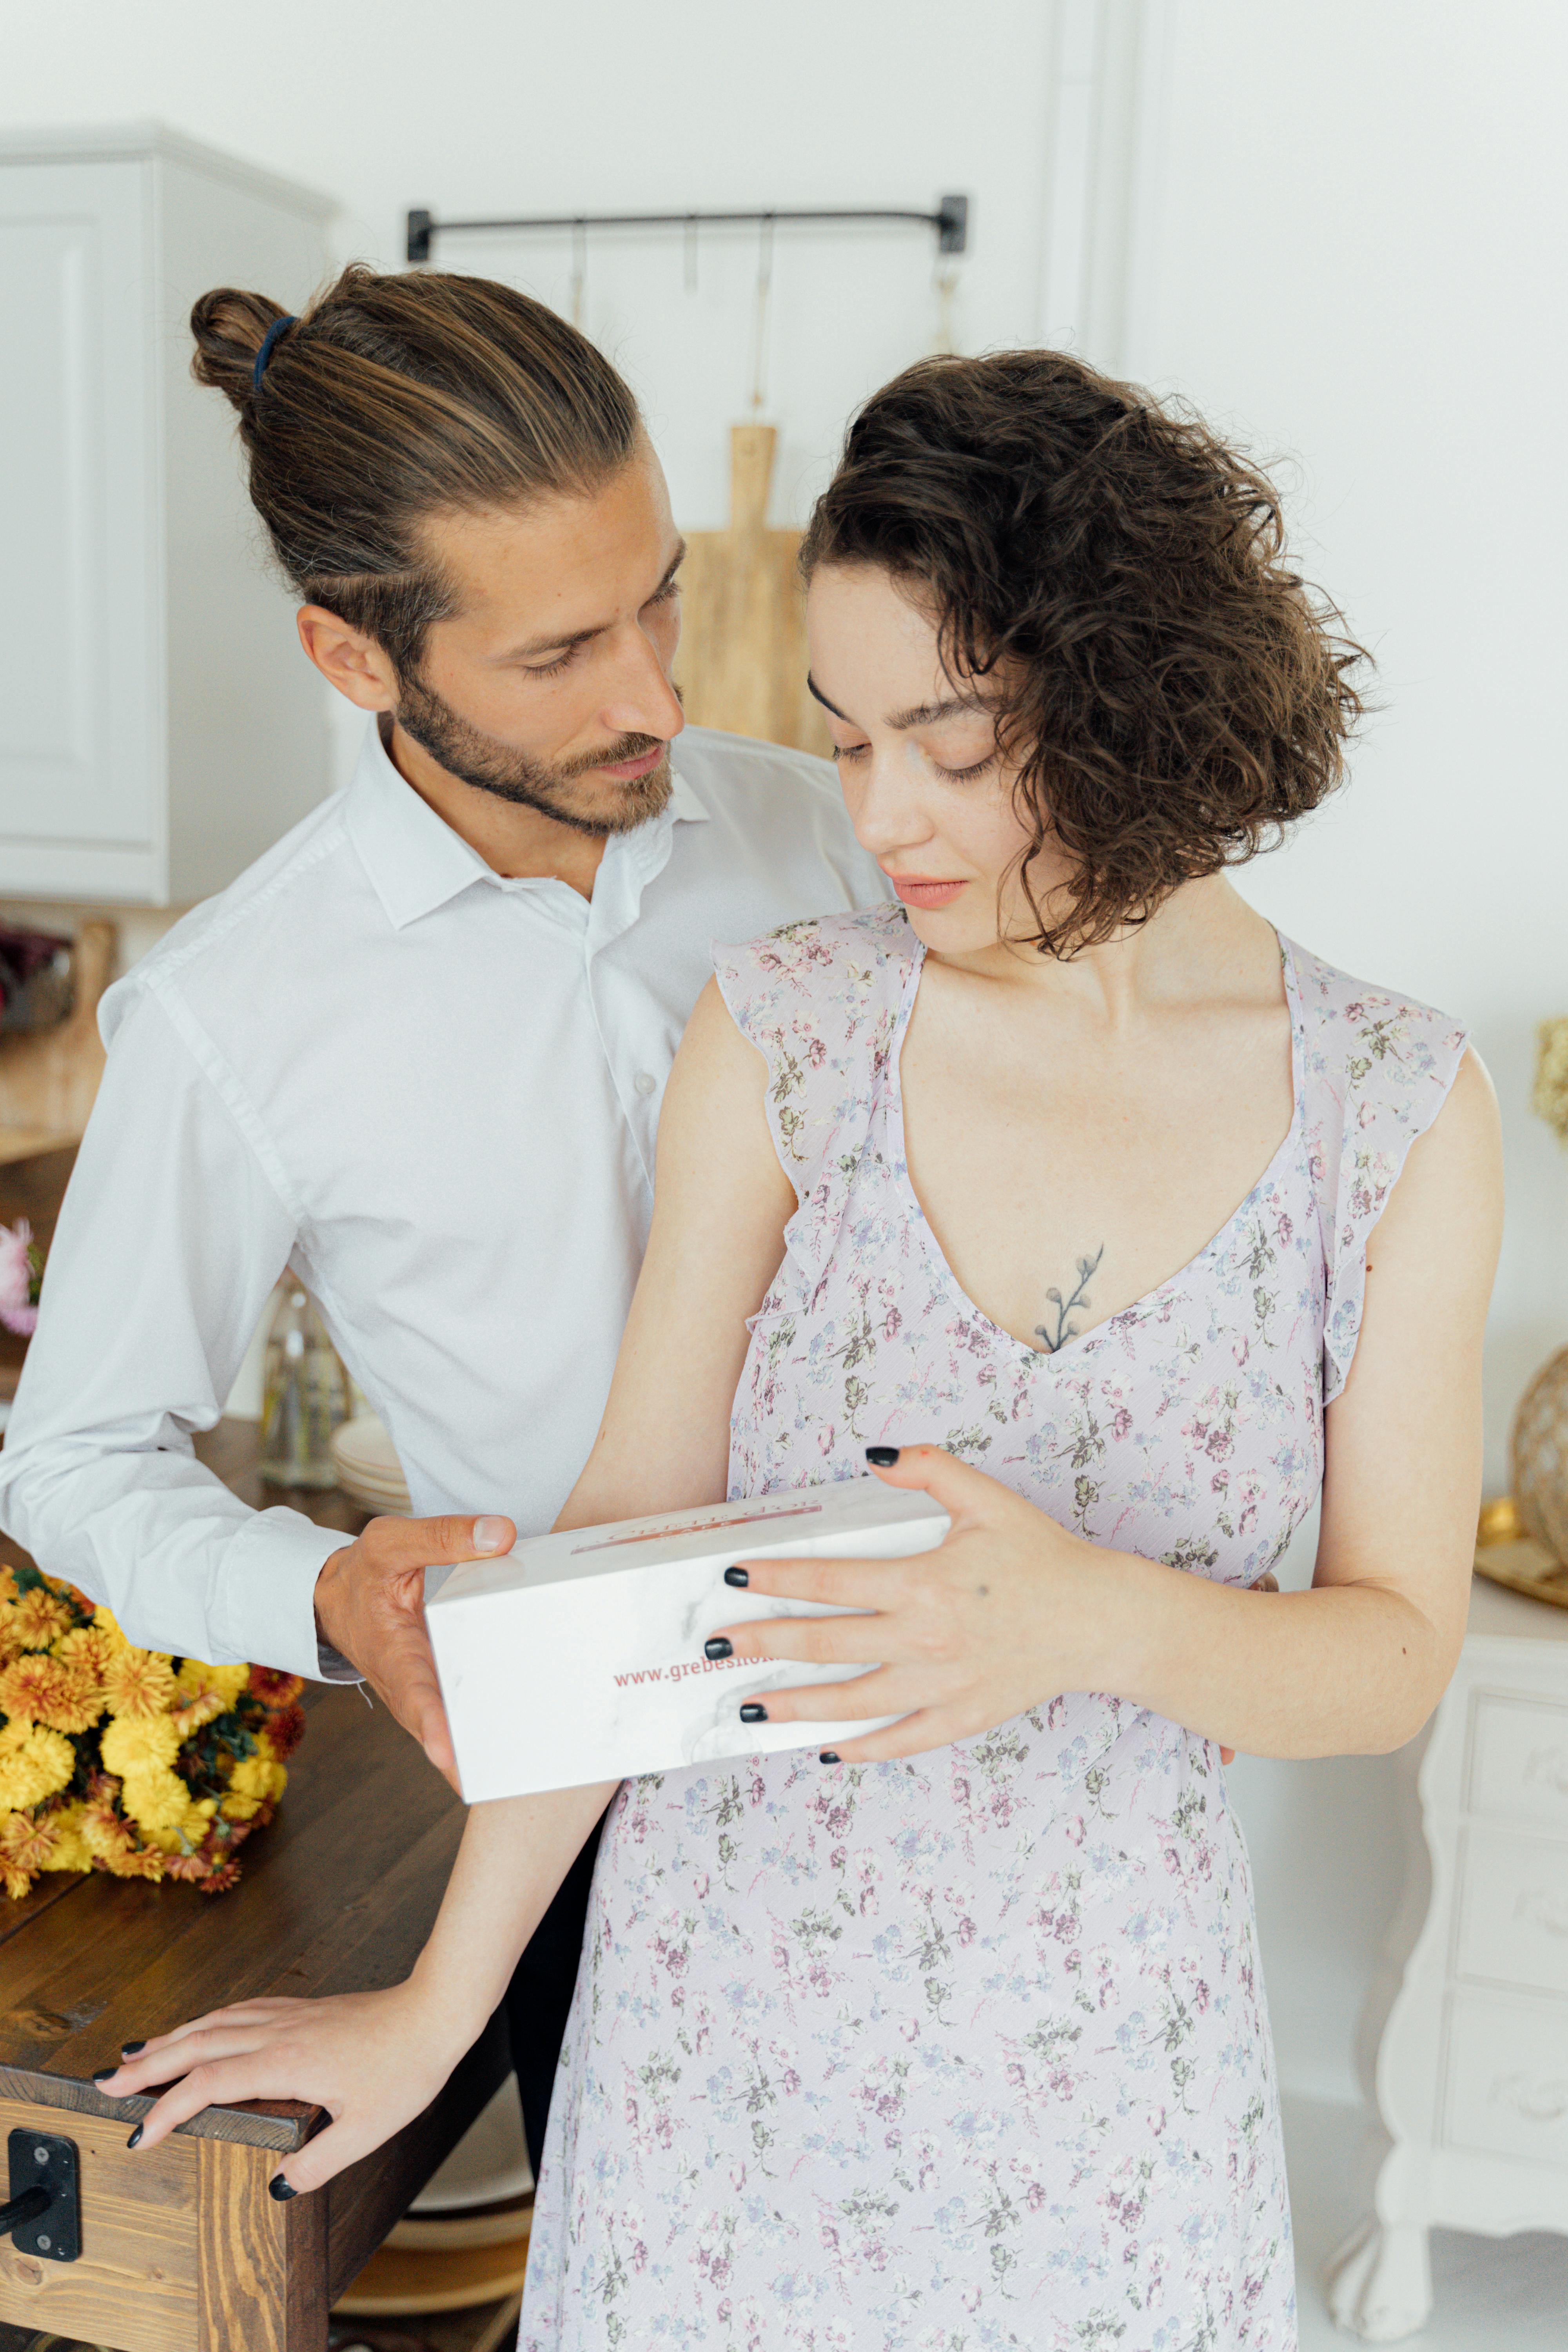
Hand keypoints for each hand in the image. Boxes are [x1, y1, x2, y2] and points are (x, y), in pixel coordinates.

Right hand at [94, 1987, 464, 2195]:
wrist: (435, 2012)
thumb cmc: (406, 2066)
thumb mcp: (367, 2130)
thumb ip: (320, 2161)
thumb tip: (279, 2184)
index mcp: (286, 2062)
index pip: (209, 2085)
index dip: (168, 2109)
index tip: (141, 2135)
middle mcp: (278, 2032)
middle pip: (197, 2044)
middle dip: (148, 2066)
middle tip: (107, 2083)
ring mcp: (288, 2015)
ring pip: (214, 2022)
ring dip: (172, 2038)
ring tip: (136, 2055)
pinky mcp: (301, 2008)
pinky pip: (239, 2011)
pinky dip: (207, 2021)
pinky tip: (201, 2027)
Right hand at [314, 1513, 514, 1787]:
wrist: (339, 1598)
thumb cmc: (365, 1572)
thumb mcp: (391, 1543)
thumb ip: (442, 1537)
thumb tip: (502, 1535)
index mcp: (394, 1651)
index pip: (413, 1690)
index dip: (429, 1720)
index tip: (446, 1751)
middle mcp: (414, 1684)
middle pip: (442, 1727)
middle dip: (468, 1756)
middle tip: (500, 1782)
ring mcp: (430, 1691)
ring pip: (458, 1727)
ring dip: (486, 1751)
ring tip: (527, 1774)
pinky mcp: (445, 1686)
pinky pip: (469, 1707)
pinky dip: (493, 1723)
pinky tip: (533, 1738)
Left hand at [714, 1447, 1123, 1763]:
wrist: (1100, 1619)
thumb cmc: (1043, 1557)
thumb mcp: (988, 1498)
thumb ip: (930, 1468)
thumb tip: (875, 1455)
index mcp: (925, 1584)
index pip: (830, 1583)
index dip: (778, 1580)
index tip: (737, 1578)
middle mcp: (924, 1641)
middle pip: (826, 1645)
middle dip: (764, 1644)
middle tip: (716, 1646)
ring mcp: (941, 1687)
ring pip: (851, 1703)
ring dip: (794, 1706)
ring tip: (747, 1708)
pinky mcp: (962, 1718)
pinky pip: (900, 1741)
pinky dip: (860, 1748)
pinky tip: (825, 1747)